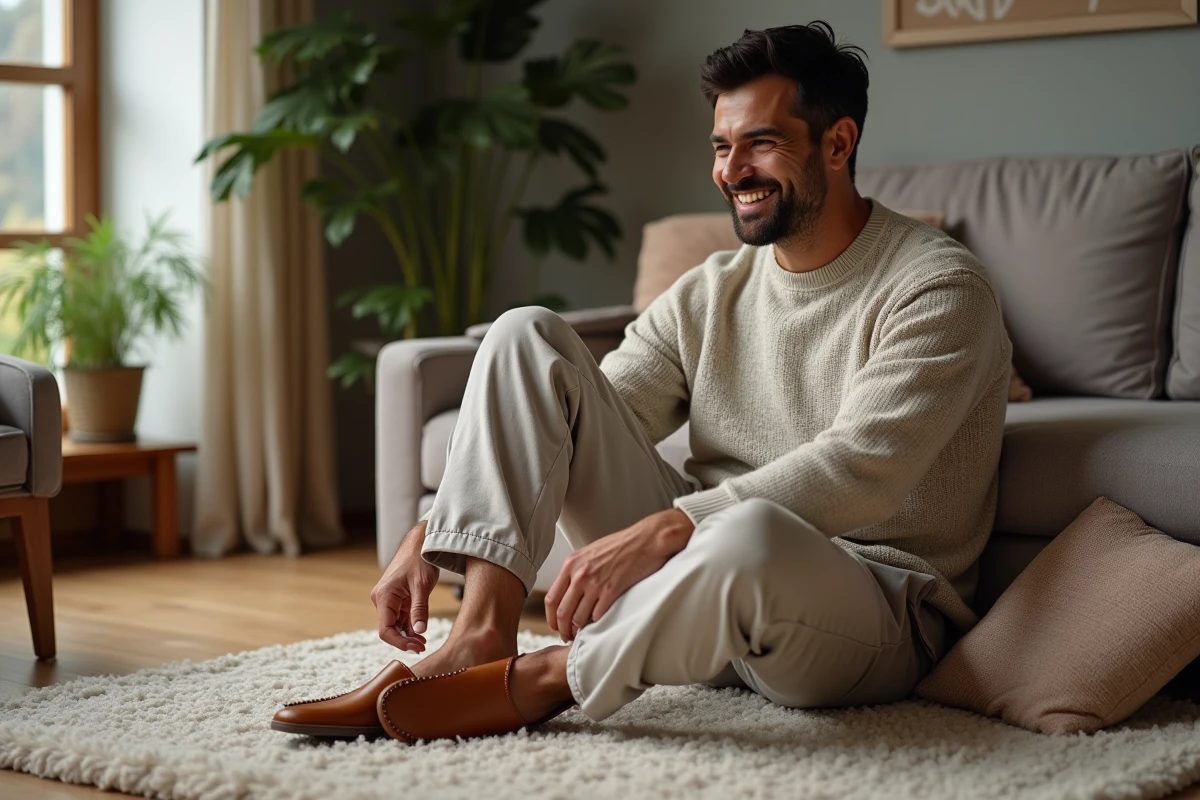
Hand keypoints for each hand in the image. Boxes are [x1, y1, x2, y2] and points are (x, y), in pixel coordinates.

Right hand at [370, 520, 439, 653]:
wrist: (420, 543)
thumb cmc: (419, 560)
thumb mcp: (422, 586)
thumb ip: (419, 610)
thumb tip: (419, 632)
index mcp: (384, 596)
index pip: (385, 629)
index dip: (399, 642)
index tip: (415, 647)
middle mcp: (382, 599)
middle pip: (390, 628)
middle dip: (405, 640)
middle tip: (423, 646)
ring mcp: (389, 599)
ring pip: (396, 624)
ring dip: (409, 634)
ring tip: (424, 642)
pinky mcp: (397, 598)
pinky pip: (401, 617)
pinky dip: (410, 625)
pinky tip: (421, 633)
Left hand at [544, 508, 694, 641]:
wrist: (646, 539)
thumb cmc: (622, 545)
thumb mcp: (591, 552)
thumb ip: (577, 570)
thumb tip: (569, 592)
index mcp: (571, 564)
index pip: (552, 598)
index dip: (551, 617)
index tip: (556, 625)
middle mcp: (580, 574)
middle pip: (562, 611)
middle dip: (563, 629)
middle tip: (567, 635)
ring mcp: (595, 583)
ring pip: (578, 617)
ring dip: (579, 629)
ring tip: (582, 633)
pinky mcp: (612, 591)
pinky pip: (597, 615)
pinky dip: (596, 623)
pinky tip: (599, 622)